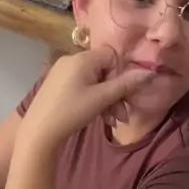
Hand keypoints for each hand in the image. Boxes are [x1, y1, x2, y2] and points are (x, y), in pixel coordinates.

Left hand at [18, 46, 154, 148]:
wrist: (38, 133)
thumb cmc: (71, 112)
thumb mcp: (101, 99)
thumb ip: (125, 85)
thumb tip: (150, 73)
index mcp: (81, 58)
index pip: (111, 55)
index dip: (120, 74)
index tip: (121, 94)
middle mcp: (71, 60)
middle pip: (103, 70)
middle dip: (115, 92)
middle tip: (121, 116)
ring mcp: (62, 73)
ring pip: (94, 81)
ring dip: (106, 100)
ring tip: (111, 122)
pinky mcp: (57, 85)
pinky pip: (82, 86)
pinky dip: (93, 100)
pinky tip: (98, 117)